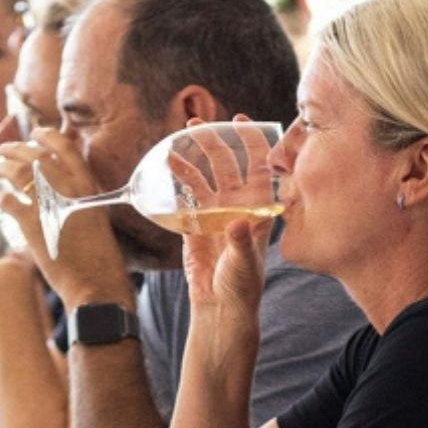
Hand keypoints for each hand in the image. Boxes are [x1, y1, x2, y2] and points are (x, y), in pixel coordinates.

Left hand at [0, 129, 131, 307]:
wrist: (96, 283)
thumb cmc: (99, 255)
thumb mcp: (95, 215)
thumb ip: (79, 197)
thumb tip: (59, 186)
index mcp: (87, 185)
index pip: (64, 146)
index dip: (46, 136)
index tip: (34, 134)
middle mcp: (69, 189)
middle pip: (35, 156)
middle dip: (15, 149)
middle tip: (4, 149)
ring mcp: (49, 205)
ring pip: (18, 174)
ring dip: (1, 168)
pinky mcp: (32, 225)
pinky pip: (8, 202)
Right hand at [175, 116, 272, 321]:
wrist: (221, 307)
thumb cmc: (243, 286)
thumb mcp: (246, 264)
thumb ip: (241, 242)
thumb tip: (237, 222)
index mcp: (257, 209)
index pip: (258, 167)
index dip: (251, 142)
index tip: (240, 120)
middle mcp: (237, 206)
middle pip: (226, 166)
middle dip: (215, 142)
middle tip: (199, 122)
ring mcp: (215, 214)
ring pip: (203, 178)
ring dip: (192, 158)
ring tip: (178, 138)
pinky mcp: (195, 226)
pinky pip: (186, 197)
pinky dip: (178, 180)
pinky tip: (169, 163)